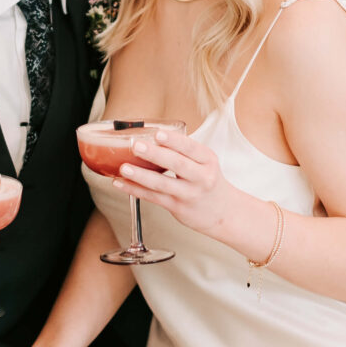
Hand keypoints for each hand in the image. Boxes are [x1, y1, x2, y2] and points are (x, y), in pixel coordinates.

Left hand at [113, 129, 237, 239]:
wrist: (224, 212)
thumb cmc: (208, 181)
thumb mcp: (205, 162)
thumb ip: (183, 151)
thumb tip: (150, 135)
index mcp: (207, 160)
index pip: (191, 148)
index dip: (174, 141)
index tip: (158, 134)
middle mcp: (201, 177)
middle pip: (177, 164)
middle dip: (155, 154)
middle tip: (136, 146)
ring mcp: (189, 194)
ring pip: (162, 184)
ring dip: (140, 175)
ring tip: (124, 167)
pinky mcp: (177, 207)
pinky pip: (153, 197)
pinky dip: (135, 190)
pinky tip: (121, 183)